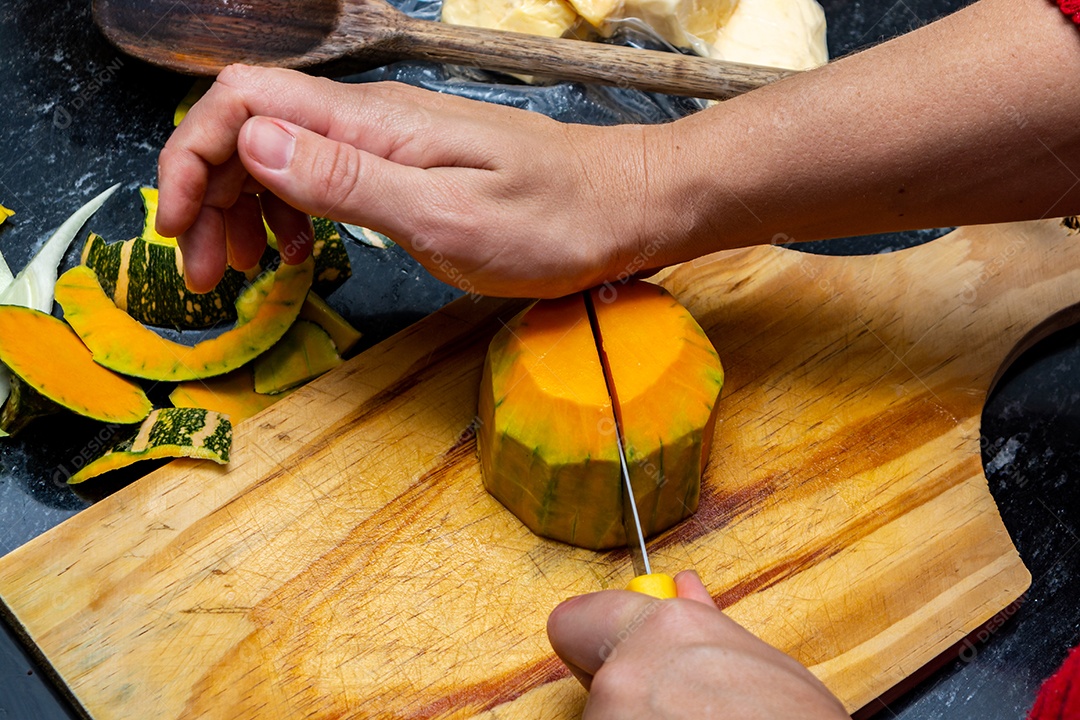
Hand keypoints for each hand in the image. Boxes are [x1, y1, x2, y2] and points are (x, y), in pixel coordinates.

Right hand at [156, 64, 672, 297]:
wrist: (624, 209)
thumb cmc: (553, 222)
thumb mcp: (447, 216)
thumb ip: (348, 182)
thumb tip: (252, 144)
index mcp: (371, 124)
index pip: (242, 103)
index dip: (191, 157)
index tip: (181, 228)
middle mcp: (372, 120)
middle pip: (250, 129)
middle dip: (207, 195)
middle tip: (207, 274)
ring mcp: (391, 140)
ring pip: (282, 154)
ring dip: (246, 210)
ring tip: (248, 272)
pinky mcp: (410, 165)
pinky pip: (326, 176)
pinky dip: (295, 214)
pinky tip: (306, 253)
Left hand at [546, 571, 848, 718]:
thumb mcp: (769, 669)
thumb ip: (709, 627)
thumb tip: (683, 591)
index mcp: (667, 632)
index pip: (574, 620)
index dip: (594, 641)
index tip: (611, 656)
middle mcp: (626, 677)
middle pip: (594, 680)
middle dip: (627, 693)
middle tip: (677, 710)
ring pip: (607, 716)